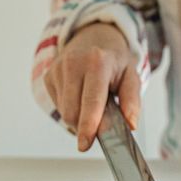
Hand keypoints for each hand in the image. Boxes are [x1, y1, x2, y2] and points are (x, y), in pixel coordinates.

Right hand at [42, 23, 140, 150]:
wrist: (93, 37)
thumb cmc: (114, 61)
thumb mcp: (131, 76)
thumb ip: (132, 101)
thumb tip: (130, 125)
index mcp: (97, 62)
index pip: (91, 100)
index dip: (88, 125)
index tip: (85, 144)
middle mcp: (73, 63)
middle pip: (73, 112)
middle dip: (85, 125)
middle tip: (100, 121)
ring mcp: (57, 69)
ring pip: (64, 112)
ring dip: (78, 117)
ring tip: (91, 102)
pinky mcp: (48, 76)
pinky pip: (58, 106)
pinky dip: (70, 108)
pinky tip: (79, 95)